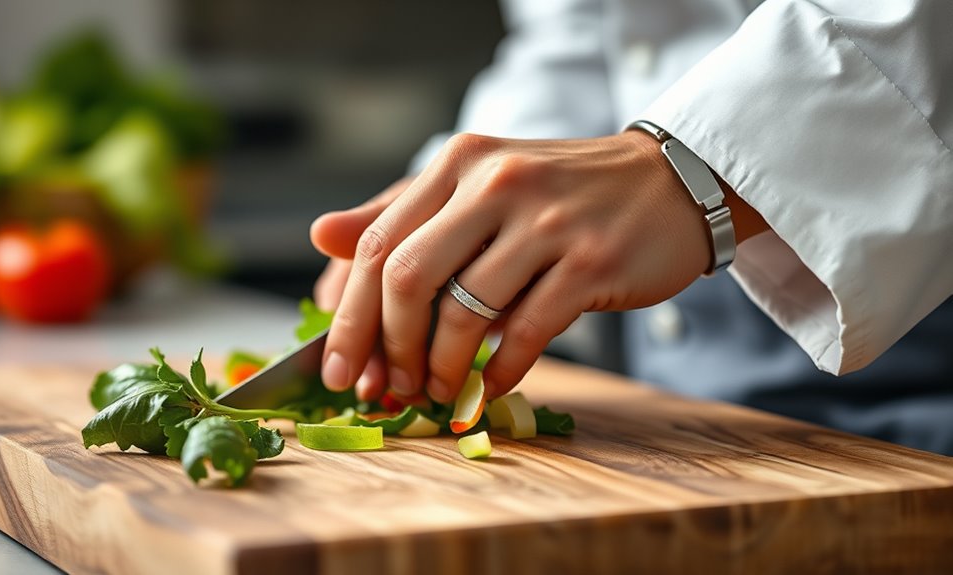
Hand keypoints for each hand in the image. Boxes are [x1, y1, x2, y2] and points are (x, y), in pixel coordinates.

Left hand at [317, 131, 765, 402]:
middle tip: (387, 389)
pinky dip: (498, 372)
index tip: (339, 370)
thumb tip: (320, 236)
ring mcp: (546, 222)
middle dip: (388, 348)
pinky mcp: (591, 262)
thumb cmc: (559, 194)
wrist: (668, 182)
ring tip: (439, 391)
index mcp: (457, 163)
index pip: (377, 245)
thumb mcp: (476, 187)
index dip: (349, 316)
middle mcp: (495, 183)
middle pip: (408, 278)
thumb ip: (400, 213)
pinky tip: (489, 388)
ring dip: (442, 367)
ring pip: (465, 311)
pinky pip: (526, 332)